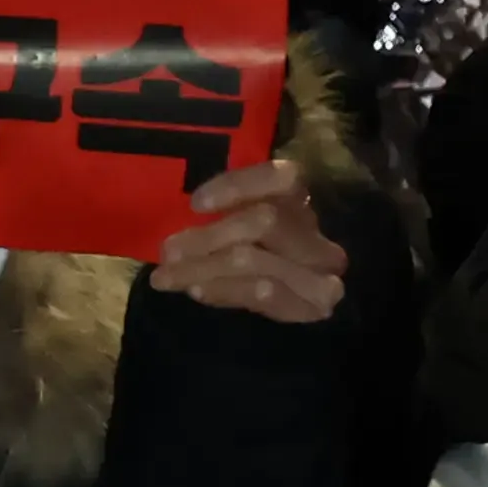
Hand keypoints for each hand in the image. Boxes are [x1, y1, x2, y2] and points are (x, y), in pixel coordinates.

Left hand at [145, 154, 347, 323]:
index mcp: (297, 200)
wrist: (284, 310)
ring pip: (256, 259)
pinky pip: (265, 294)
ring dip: (202, 268)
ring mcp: (322, 272)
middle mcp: (316, 232)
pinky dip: (224, 290)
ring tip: (166, 277)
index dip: (237, 186)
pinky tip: (197, 290)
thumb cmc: (239, 254)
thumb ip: (212, 217)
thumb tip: (177, 228)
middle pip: (265, 221)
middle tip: (167, 252)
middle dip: (208, 237)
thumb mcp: (228, 226)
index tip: (195, 203)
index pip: (282, 176)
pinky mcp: (315, 306)